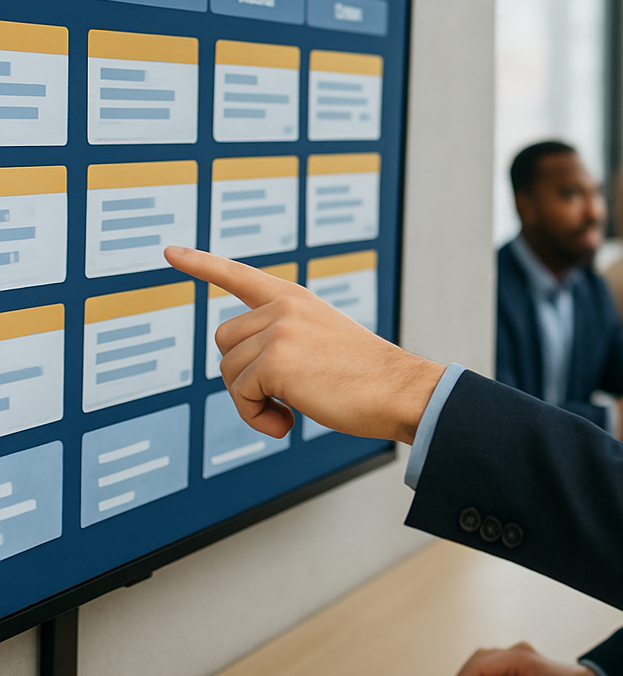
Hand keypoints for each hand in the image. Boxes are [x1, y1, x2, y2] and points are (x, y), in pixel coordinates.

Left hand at [163, 246, 444, 443]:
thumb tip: (244, 377)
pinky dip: (257, 417)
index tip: (170, 252)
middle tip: (279, 399)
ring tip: (288, 412)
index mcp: (295, 299)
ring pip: (228, 371)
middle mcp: (284, 307)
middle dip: (243, 376)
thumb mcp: (321, 343)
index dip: (201, 265)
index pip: (239, 275)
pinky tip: (287, 424)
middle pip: (225, 343)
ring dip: (251, 401)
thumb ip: (283, 342)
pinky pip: (241, 396)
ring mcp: (279, 330)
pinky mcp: (276, 361)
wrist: (400, 390)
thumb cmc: (366, 378)